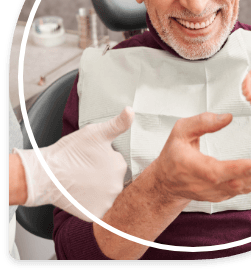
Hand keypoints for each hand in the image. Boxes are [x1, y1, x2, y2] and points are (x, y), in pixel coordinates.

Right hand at [14, 107, 133, 221]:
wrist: (46, 174)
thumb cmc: (70, 151)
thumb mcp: (96, 132)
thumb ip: (118, 124)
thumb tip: (131, 110)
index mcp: (120, 165)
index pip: (117, 163)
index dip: (104, 160)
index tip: (92, 159)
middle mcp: (118, 186)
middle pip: (114, 179)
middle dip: (103, 175)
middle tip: (86, 170)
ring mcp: (106, 203)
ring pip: (107, 194)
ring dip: (99, 189)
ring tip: (82, 182)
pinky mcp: (95, 215)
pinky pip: (99, 209)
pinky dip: (92, 203)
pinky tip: (81, 194)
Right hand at [153, 112, 250, 203]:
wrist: (168, 183)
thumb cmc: (173, 155)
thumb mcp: (180, 132)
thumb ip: (201, 122)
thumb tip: (226, 117)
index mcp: (195, 168)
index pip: (218, 171)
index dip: (238, 169)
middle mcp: (208, 185)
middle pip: (239, 182)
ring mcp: (218, 192)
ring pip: (245, 187)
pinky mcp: (225, 194)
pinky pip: (245, 188)